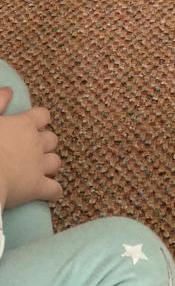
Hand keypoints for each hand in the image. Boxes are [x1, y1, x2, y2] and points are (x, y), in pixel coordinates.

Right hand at [0, 88, 62, 209]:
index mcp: (24, 124)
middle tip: (33, 150)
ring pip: (55, 162)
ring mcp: (39, 166)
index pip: (43, 115)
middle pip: (52, 139)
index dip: (40, 120)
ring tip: (40, 170)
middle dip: (46, 144)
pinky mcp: (37, 188)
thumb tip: (9, 90)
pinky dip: (53, 192)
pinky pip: (54, 189)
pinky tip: (50, 194)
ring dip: (50, 165)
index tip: (33, 126)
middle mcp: (36, 143)